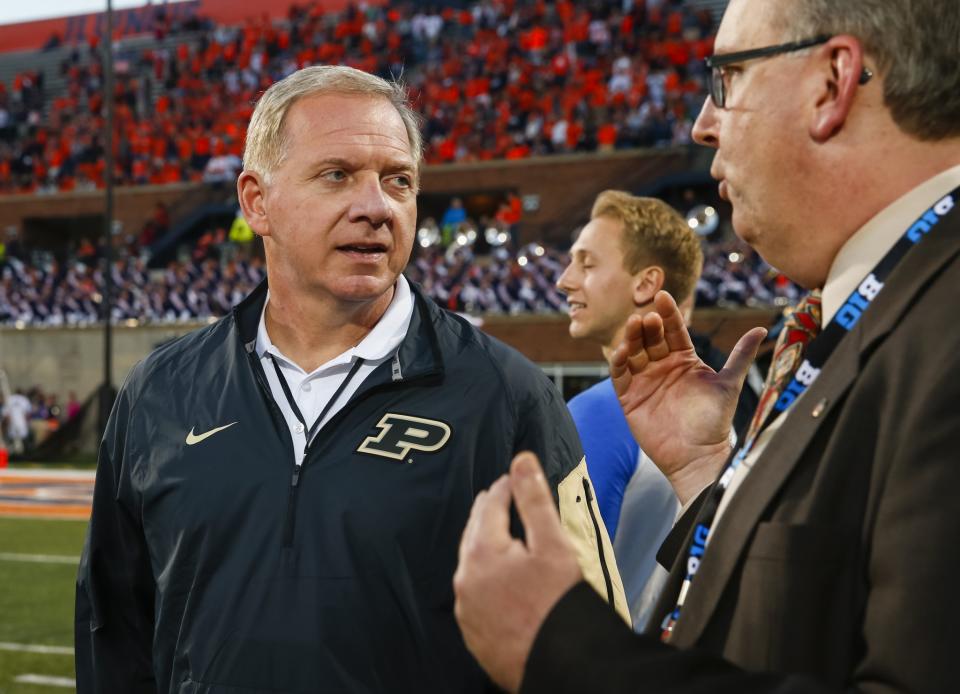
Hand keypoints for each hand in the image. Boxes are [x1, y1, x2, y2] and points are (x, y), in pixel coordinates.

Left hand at [454, 452, 582, 692]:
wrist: (563, 667)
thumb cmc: (559, 606)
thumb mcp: (552, 544)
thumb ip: (533, 498)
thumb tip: (521, 460)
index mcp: (480, 553)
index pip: (488, 505)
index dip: (504, 487)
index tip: (514, 478)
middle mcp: (465, 580)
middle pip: (475, 533)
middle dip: (490, 513)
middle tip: (506, 500)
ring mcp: (466, 609)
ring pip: (472, 564)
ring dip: (487, 546)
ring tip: (505, 535)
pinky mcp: (474, 632)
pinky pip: (476, 593)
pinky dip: (488, 578)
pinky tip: (504, 578)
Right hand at [610, 291, 765, 503]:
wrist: (697, 455)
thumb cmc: (714, 421)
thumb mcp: (729, 383)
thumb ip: (741, 355)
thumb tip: (762, 329)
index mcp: (685, 360)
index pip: (674, 331)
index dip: (668, 314)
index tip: (664, 297)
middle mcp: (662, 367)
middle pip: (651, 339)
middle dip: (648, 325)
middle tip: (647, 316)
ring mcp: (645, 381)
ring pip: (634, 352)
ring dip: (632, 338)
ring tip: (634, 326)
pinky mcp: (629, 398)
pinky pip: (620, 375)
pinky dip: (619, 362)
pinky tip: (622, 351)